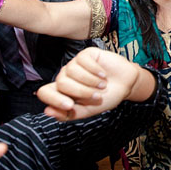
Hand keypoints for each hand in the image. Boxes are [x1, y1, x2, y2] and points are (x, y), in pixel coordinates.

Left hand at [37, 48, 152, 120]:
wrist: (126, 85)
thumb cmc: (106, 98)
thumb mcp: (88, 111)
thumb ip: (68, 114)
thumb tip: (47, 111)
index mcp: (62, 92)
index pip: (44, 92)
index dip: (53, 99)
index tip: (70, 106)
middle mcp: (65, 77)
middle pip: (61, 83)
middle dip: (81, 92)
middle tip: (97, 96)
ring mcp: (74, 64)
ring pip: (71, 71)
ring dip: (90, 81)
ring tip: (103, 85)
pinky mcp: (85, 55)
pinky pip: (83, 61)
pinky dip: (95, 70)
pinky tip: (103, 74)